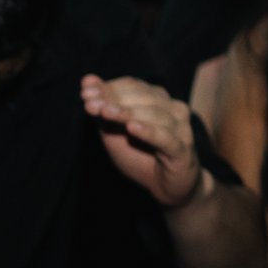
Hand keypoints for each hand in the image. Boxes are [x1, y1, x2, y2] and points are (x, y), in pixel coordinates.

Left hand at [83, 75, 206, 206]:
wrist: (167, 187)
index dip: (109, 87)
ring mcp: (181, 129)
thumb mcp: (114, 133)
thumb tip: (88, 80)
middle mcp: (173, 109)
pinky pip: (165, 138)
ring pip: (154, 115)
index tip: (85, 92)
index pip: (133, 86)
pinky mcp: (183, 150)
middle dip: (114, 99)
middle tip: (90, 103)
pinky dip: (149, 132)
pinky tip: (132, 128)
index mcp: (158, 101)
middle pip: (144, 97)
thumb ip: (103, 109)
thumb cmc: (140, 156)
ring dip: (127, 113)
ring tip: (105, 112)